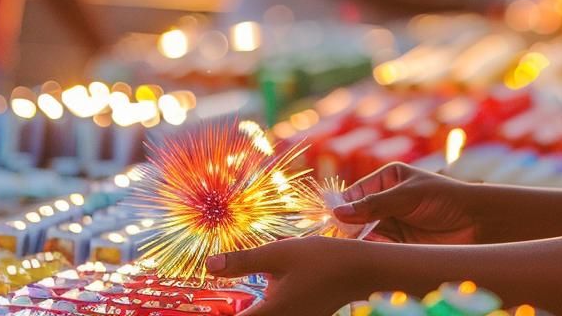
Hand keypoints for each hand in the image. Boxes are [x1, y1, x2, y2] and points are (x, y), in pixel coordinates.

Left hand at [206, 236, 363, 315]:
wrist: (363, 271)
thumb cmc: (323, 259)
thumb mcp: (279, 253)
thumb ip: (243, 262)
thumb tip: (209, 266)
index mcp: (270, 313)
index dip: (213, 315)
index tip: (198, 309)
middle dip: (231, 310)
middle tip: (217, 298)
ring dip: (249, 307)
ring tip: (239, 294)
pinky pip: (275, 315)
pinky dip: (265, 306)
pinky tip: (266, 290)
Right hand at [334, 162, 481, 244]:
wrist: (476, 222)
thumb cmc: (445, 198)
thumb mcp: (407, 196)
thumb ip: (374, 205)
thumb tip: (339, 211)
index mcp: (388, 178)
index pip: (356, 192)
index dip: (343, 205)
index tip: (333, 219)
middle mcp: (386, 200)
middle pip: (357, 214)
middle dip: (348, 225)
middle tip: (338, 236)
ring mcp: (392, 221)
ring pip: (365, 232)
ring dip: (359, 240)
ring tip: (352, 246)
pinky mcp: (400, 242)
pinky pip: (378, 246)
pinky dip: (372, 251)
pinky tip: (368, 254)